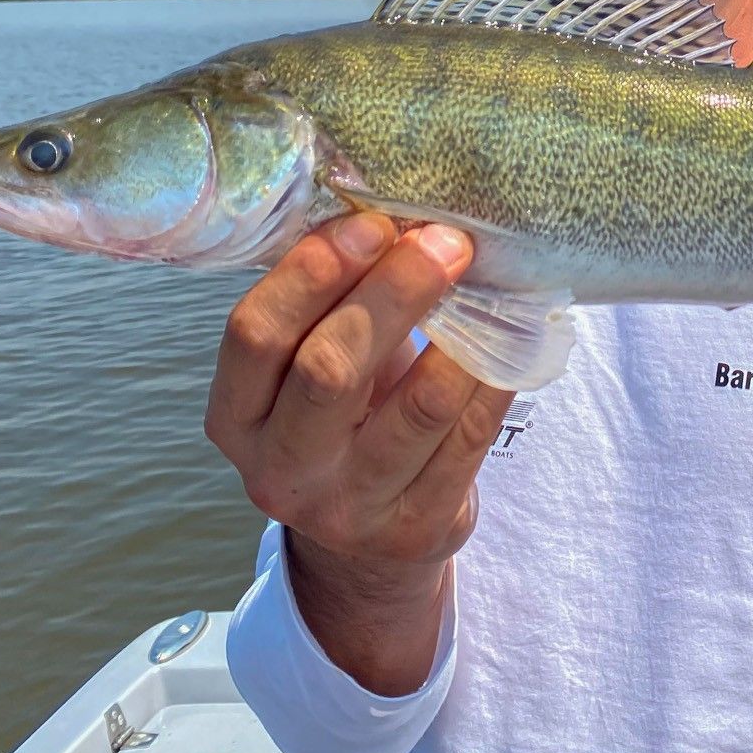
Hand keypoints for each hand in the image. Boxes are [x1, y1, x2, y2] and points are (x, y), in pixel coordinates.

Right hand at [204, 212, 514, 694]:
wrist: (368, 546)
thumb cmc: (341, 419)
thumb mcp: (307, 369)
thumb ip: (327, 302)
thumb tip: (389, 206)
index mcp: (237, 418)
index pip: (254, 335)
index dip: (312, 272)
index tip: (372, 222)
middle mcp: (281, 471)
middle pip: (331, 370)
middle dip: (393, 293)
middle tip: (445, 240)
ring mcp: (350, 509)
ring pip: (417, 408)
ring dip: (462, 333)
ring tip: (489, 280)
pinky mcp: (419, 528)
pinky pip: (473, 438)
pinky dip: (497, 376)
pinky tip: (515, 336)